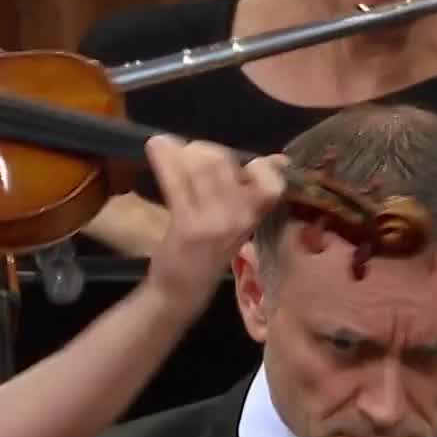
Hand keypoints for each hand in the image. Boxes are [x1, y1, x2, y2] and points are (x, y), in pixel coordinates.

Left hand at [141, 135, 287, 310]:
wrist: (182, 291)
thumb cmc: (210, 253)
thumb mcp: (240, 222)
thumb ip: (255, 191)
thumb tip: (280, 159)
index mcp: (255, 214)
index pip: (269, 177)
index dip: (251, 163)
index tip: (231, 163)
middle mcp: (240, 217)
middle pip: (224, 161)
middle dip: (204, 151)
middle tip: (189, 156)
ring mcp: (215, 221)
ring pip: (202, 166)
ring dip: (182, 153)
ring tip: (171, 152)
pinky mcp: (188, 226)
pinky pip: (176, 182)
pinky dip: (164, 159)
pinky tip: (155, 145)